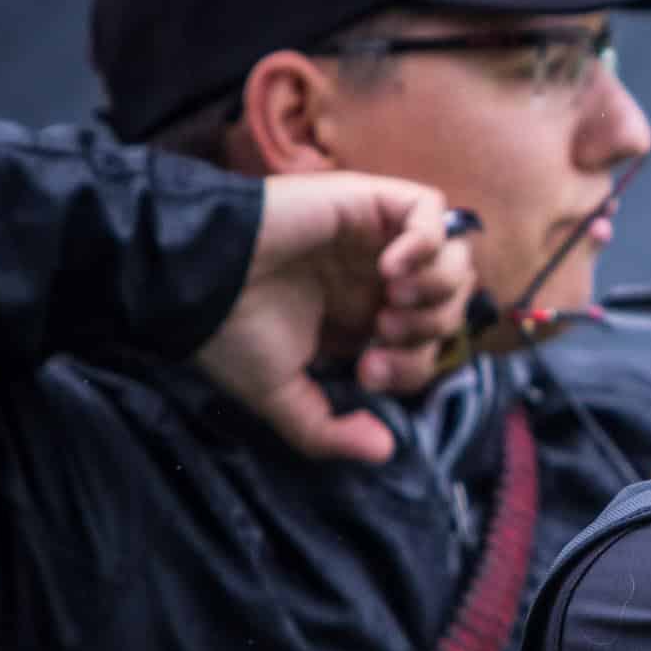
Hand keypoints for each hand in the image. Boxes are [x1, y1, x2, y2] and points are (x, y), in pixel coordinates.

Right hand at [194, 173, 476, 462]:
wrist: (195, 277)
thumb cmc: (231, 331)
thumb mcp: (281, 394)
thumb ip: (328, 431)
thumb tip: (385, 451)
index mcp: (364, 315)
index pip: (429, 343)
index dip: (414, 365)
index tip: (365, 372)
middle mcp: (378, 274)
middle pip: (453, 301)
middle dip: (431, 329)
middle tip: (383, 332)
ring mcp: (377, 235)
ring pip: (455, 255)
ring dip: (437, 288)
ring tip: (391, 301)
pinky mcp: (369, 199)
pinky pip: (431, 207)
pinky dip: (426, 241)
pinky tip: (388, 268)